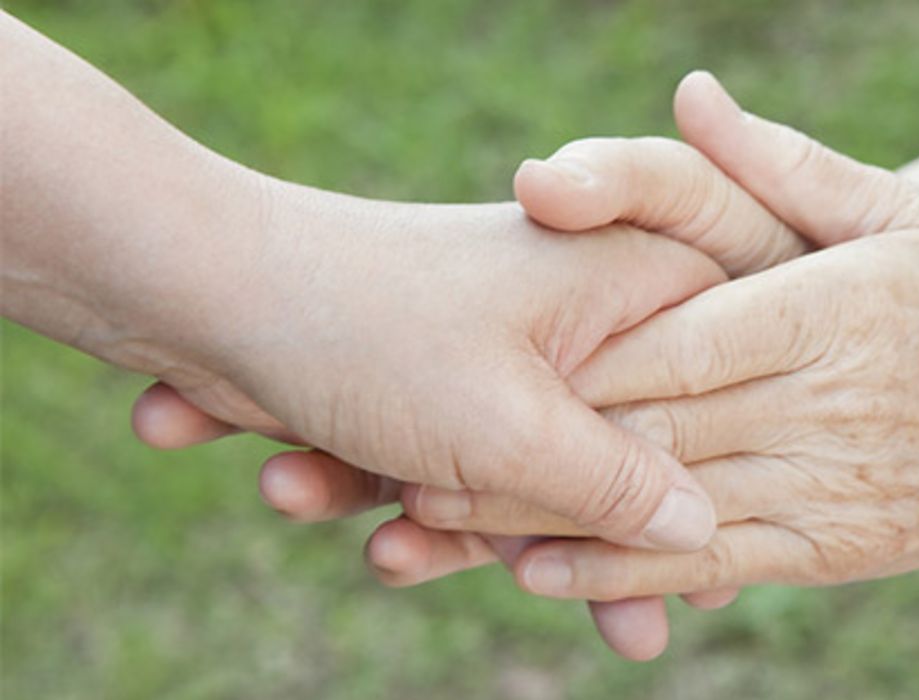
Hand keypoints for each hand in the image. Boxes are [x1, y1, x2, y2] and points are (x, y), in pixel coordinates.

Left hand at [128, 75, 815, 656]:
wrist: (201, 284)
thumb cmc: (374, 335)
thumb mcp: (515, 428)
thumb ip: (618, 485)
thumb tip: (706, 529)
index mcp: (631, 281)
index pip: (712, 398)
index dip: (713, 498)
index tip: (714, 590)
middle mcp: (582, 300)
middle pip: (627, 444)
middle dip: (595, 540)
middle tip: (633, 640)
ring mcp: (509, 336)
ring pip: (533, 463)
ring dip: (473, 531)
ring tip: (406, 564)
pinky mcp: (442, 369)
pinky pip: (462, 457)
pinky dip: (421, 506)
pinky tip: (387, 552)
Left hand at [477, 75, 918, 601]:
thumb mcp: (901, 212)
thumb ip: (785, 166)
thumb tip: (692, 95)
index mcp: (829, 310)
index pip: (682, 339)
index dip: (579, 359)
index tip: (487, 362)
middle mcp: (821, 403)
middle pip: (651, 428)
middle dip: (531, 446)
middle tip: (419, 457)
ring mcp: (825, 485)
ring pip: (664, 507)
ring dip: (549, 519)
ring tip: (443, 526)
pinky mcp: (829, 549)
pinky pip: (711, 566)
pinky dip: (621, 577)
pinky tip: (540, 574)